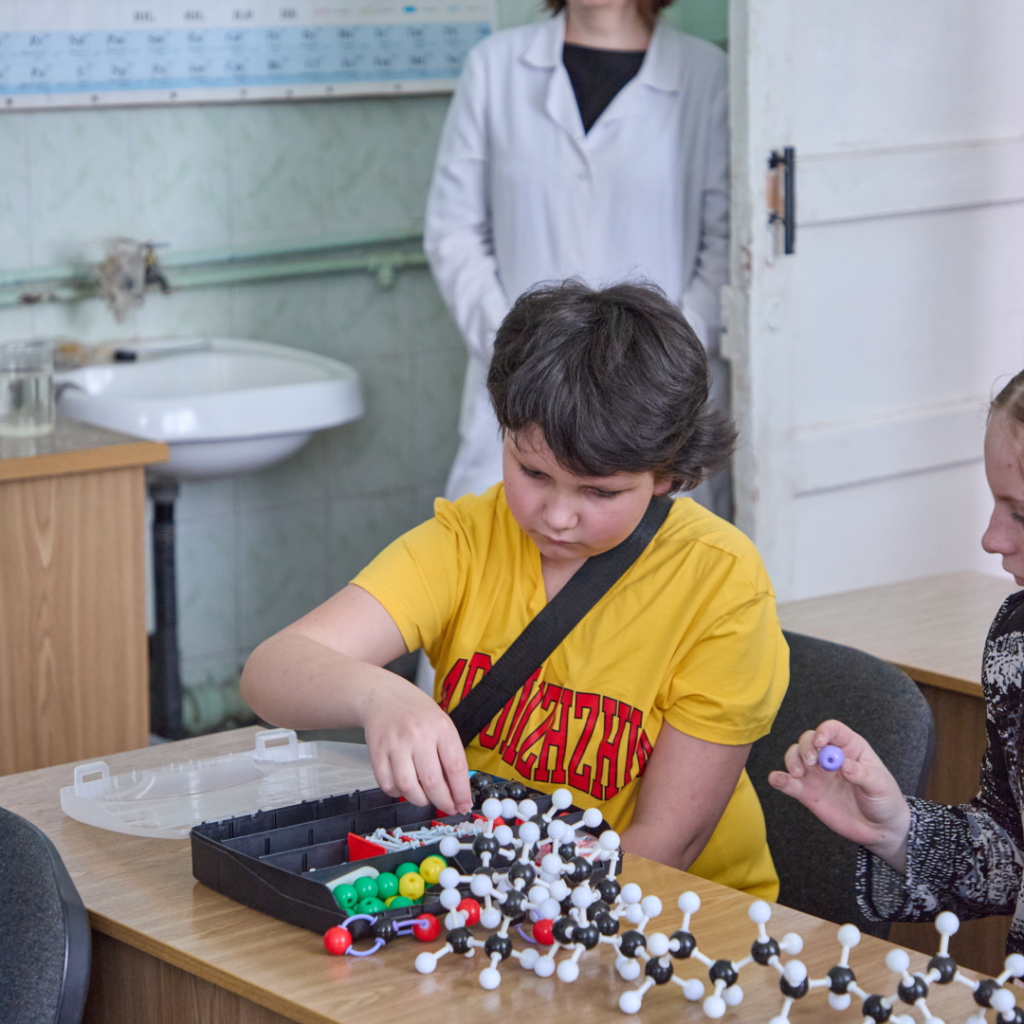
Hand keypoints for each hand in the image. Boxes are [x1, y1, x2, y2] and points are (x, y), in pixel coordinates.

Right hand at [360, 679, 472, 816]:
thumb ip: (450, 754)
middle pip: (432, 782)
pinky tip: (403, 787)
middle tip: (447, 808)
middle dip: (443, 802)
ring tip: (425, 797)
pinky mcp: (377, 752)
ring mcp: (396, 744)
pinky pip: (387, 785)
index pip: (455, 768)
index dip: (460, 792)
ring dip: (420, 800)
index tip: (463, 805)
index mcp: (441, 727)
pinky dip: (397, 793)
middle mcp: (418, 735)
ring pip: (408, 787)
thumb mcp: (442, 724)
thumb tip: (458, 790)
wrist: (384, 696)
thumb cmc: (416, 713)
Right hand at [767, 719, 910, 871]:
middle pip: (809, 740)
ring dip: (792, 760)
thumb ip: (862, 774)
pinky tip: (776, 780)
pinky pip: (788, 782)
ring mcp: (816, 774)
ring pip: (795, 755)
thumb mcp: (880, 785)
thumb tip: (844, 765)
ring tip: (799, 775)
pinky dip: (779, 779)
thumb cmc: (884, 800)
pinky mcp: (806, 792)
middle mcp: (829, 756)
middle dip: (806, 747)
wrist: (878, 829)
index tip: (820, 743)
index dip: (824, 731)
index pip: (833, 730)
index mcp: (850, 747)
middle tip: (811, 763)